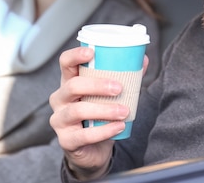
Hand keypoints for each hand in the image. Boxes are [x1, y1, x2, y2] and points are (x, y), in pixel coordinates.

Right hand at [49, 47, 129, 180]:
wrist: (93, 150)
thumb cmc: (99, 116)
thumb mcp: (109, 95)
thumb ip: (125, 77)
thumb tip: (144, 59)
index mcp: (69, 82)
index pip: (65, 63)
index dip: (75, 55)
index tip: (91, 52)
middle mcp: (60, 99)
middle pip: (72, 86)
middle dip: (96, 85)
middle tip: (119, 88)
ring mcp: (59, 120)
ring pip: (77, 111)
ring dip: (104, 110)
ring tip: (124, 111)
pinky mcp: (66, 140)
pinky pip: (83, 135)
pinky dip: (104, 131)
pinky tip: (119, 127)